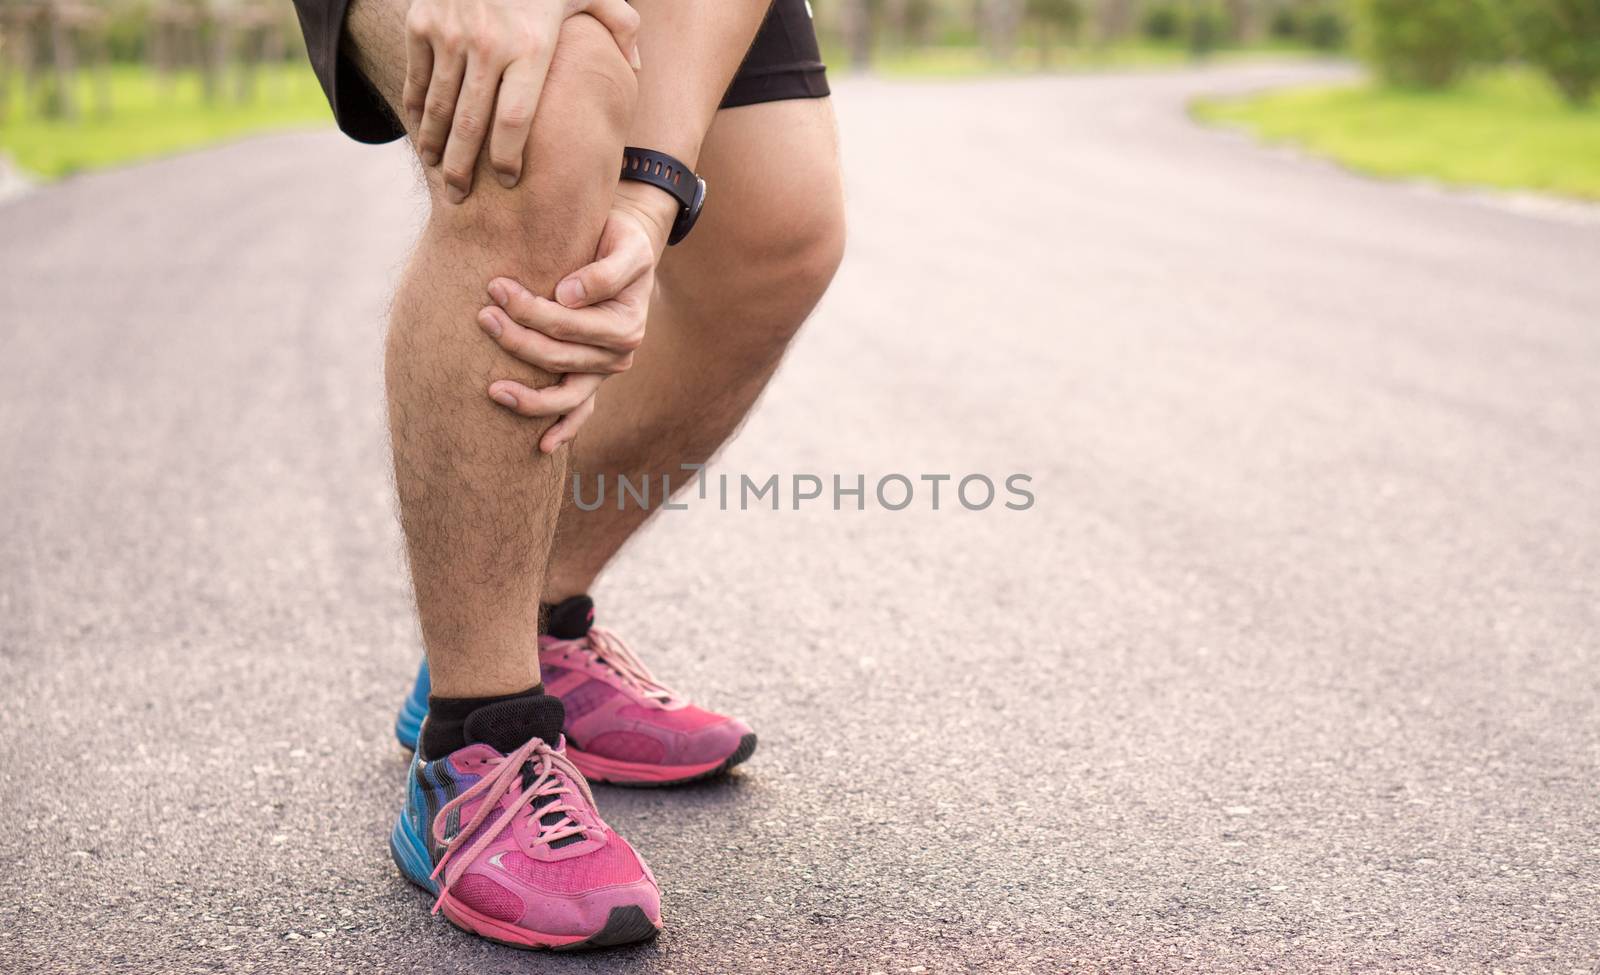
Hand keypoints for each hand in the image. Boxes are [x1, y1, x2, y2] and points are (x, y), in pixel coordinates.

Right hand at [404, 0, 640, 202]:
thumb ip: (618, 24)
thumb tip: (635, 66)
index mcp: (533, 46)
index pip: (516, 122)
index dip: (509, 159)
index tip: (509, 181)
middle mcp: (488, 44)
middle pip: (471, 125)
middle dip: (462, 169)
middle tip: (459, 197)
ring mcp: (451, 34)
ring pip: (438, 107)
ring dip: (434, 145)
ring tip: (438, 171)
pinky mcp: (423, 22)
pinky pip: (417, 78)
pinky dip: (416, 109)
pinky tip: (421, 132)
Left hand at [476, 186, 676, 451]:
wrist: (625, 250)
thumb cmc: (621, 243)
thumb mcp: (628, 247)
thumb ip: (604, 272)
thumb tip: (567, 296)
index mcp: (625, 325)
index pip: (568, 324)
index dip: (530, 310)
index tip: (495, 285)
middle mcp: (618, 355)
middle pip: (558, 357)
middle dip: (516, 339)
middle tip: (482, 315)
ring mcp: (603, 371)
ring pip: (564, 394)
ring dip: (528, 397)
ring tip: (491, 390)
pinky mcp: (591, 378)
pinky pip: (579, 411)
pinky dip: (563, 429)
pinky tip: (541, 447)